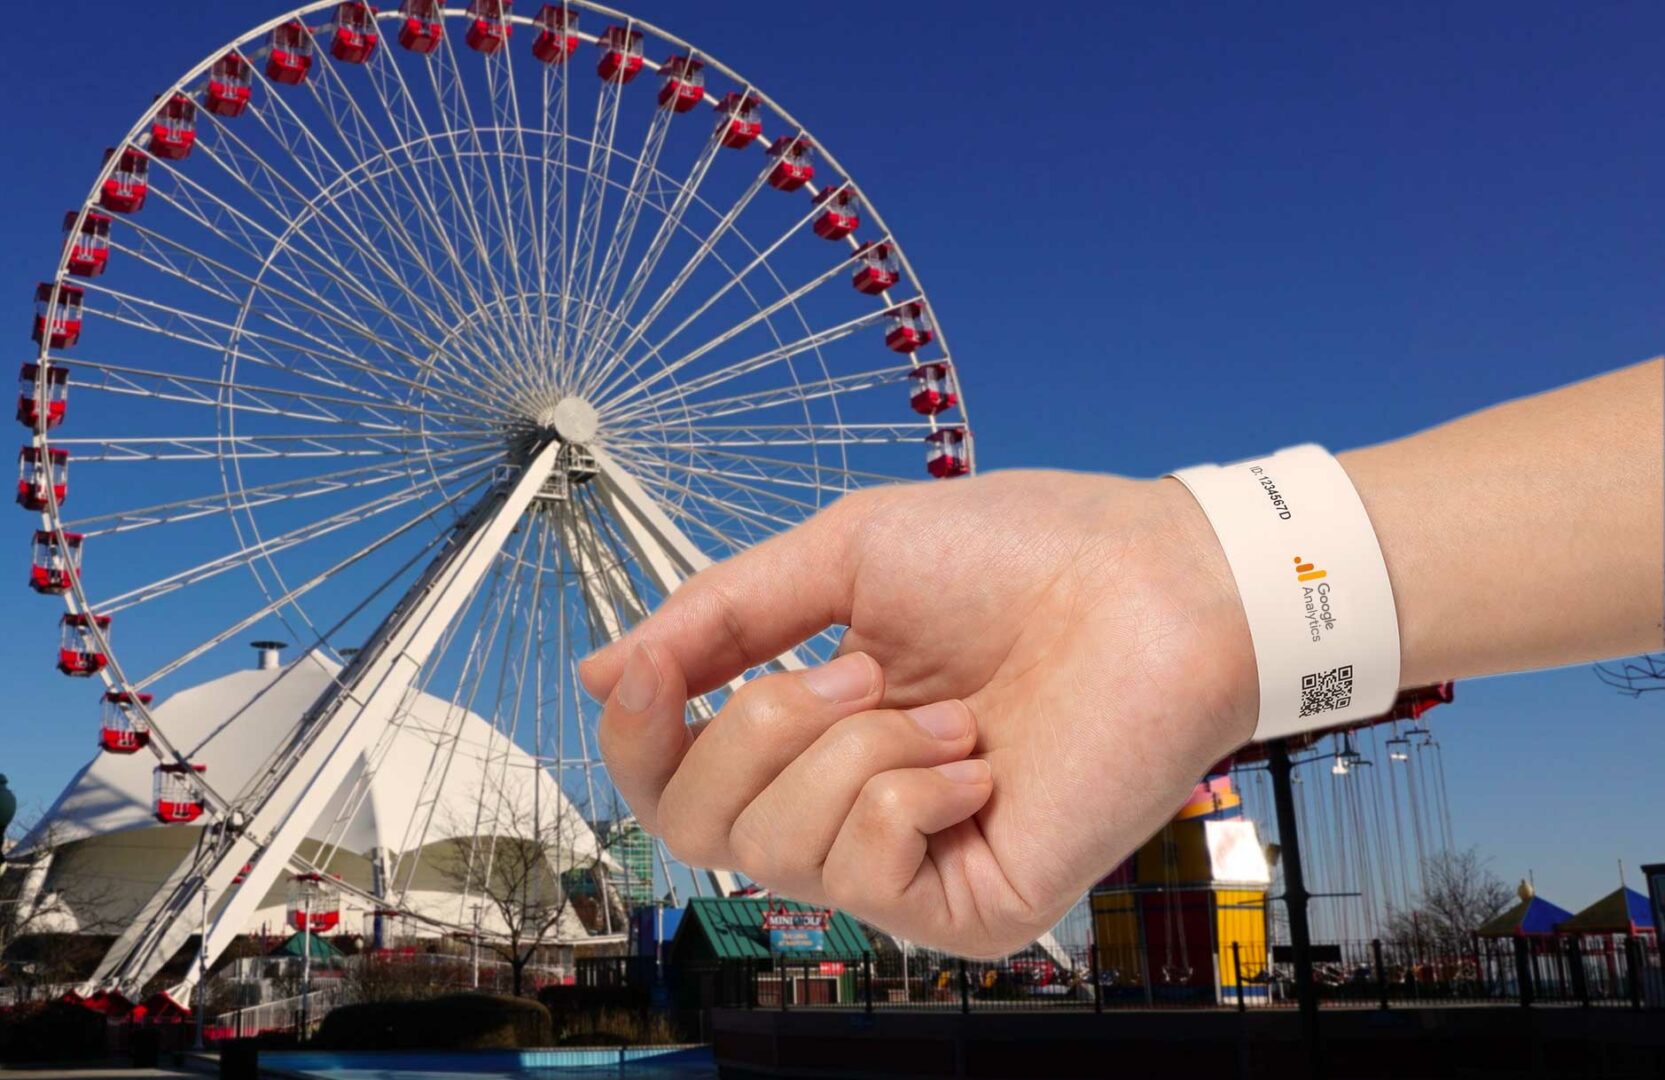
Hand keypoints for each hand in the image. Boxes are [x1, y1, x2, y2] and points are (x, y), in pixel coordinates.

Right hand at [581, 471, 1258, 956]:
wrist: (1155, 584)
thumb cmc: (1017, 555)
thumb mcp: (840, 562)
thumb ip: (719, 618)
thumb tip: (601, 673)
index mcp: (810, 734)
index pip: (672, 779)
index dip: (639, 733)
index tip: (647, 671)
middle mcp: (843, 810)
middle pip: (694, 828)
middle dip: (759, 726)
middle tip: (861, 672)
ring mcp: (904, 868)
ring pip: (776, 847)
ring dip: (857, 747)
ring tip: (950, 711)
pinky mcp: (968, 911)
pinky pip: (866, 869)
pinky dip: (912, 790)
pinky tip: (981, 760)